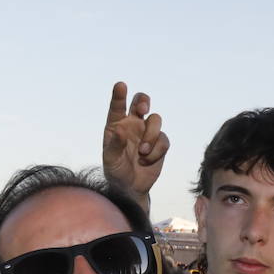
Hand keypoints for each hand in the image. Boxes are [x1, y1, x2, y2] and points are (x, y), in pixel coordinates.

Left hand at [102, 81, 169, 198]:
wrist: (131, 187)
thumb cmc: (116, 171)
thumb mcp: (111, 159)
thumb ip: (115, 144)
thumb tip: (120, 129)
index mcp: (117, 124)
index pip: (118, 106)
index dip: (119, 95)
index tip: (121, 86)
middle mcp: (133, 124)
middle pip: (142, 101)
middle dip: (143, 101)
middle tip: (142, 110)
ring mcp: (147, 132)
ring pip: (155, 119)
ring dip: (150, 134)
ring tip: (142, 152)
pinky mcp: (160, 143)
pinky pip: (163, 140)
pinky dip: (156, 150)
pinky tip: (147, 160)